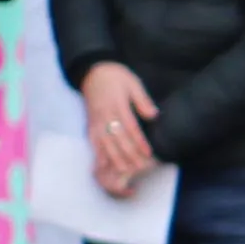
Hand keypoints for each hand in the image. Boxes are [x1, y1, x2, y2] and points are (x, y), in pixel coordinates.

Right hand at [85, 61, 161, 195]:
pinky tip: (102, 166)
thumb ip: (142, 100)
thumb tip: (154, 115)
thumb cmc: (115, 76)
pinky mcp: (90, 125)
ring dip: (114, 159)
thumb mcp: (133, 83)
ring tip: (123, 171)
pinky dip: (98, 155)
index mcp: (117, 105)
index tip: (148, 153)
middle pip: (117, 139)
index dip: (139, 141)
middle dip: (128, 155)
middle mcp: (105, 116)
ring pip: (104, 143)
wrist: (92, 72)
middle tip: (139, 168)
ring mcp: (95, 122)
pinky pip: (94, 143)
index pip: (130, 127)